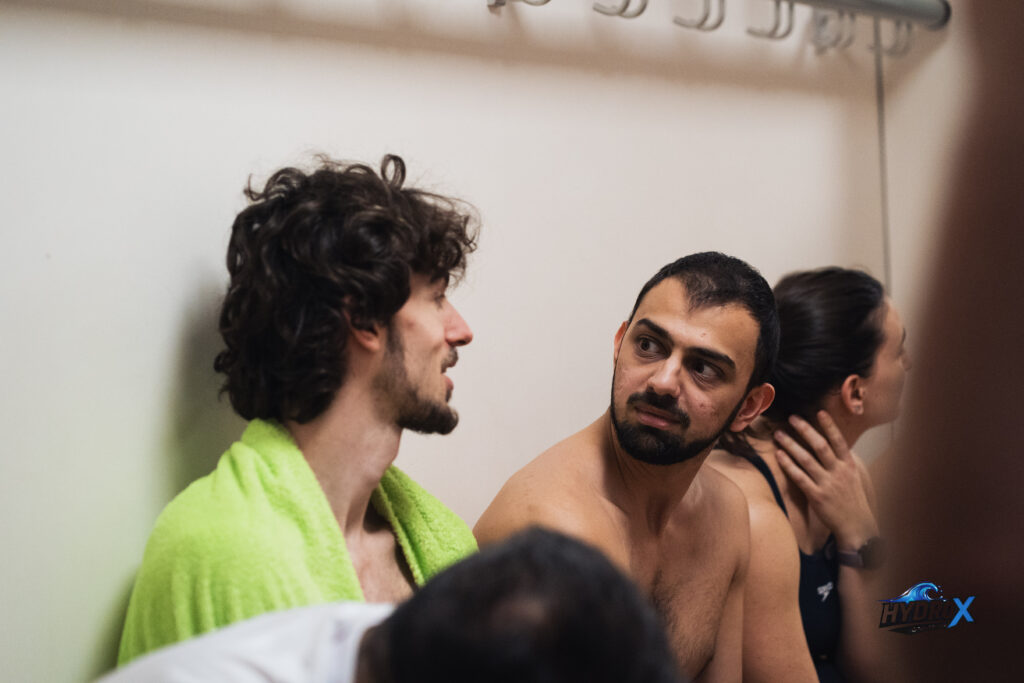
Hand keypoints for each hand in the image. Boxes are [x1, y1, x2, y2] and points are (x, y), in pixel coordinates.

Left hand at [773, 411, 877, 550]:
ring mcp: (827, 484)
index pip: (839, 441)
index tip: (819, 411)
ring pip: (806, 459)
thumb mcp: (854, 477)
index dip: (829, 425)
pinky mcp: (817, 496)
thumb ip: (843, 461)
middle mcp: (838, 472)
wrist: (857, 527)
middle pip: (820, 446)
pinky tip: (779, 455)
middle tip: (792, 418)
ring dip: (791, 445)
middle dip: (805, 430)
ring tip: (779, 434)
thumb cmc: (853, 501)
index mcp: (848, 466)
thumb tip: (834, 444)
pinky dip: (788, 465)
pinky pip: (800, 477)